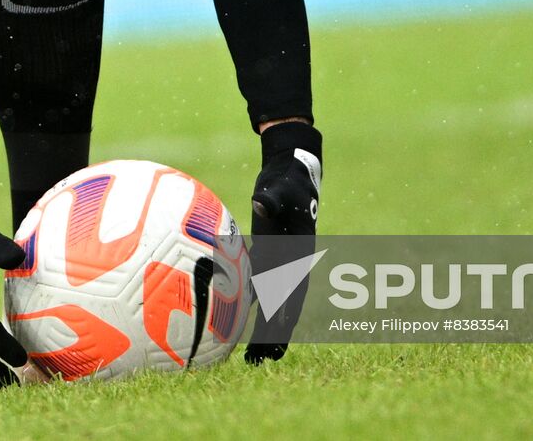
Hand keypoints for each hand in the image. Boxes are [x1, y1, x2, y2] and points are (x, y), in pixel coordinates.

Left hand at [245, 121, 321, 364]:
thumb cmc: (286, 179)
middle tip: (261, 362)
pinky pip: (260, 290)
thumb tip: (262, 202)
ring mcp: (282, 264)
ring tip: (252, 360)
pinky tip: (234, 327)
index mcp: (298, 255)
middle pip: (284, 307)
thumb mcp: (280, 188)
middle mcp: (292, 265)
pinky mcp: (269, 259)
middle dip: (275, 335)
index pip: (293, 291)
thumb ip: (271, 199)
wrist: (291, 171)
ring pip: (273, 304)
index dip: (285, 315)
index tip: (276, 337)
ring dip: (264, 330)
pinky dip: (250, 309)